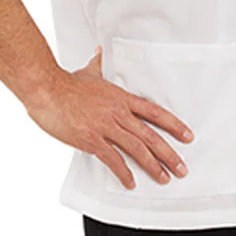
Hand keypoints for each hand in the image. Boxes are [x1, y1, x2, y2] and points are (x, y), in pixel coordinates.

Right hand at [24, 46, 194, 189]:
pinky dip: (123, 172)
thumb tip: (100, 52)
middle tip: (182, 168)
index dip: (173, 124)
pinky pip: (112, 159)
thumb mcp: (89, 71)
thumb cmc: (66, 83)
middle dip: (169, 153)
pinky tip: (131, 182)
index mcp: (121, 98)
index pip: (154, 112)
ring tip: (164, 178)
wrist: (47, 90)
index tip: (187, 136)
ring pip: (136, 148)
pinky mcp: (91, 139)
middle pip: (150, 135)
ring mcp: (106, 126)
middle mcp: (118, 113)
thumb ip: (98, 64)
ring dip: (153, 165)